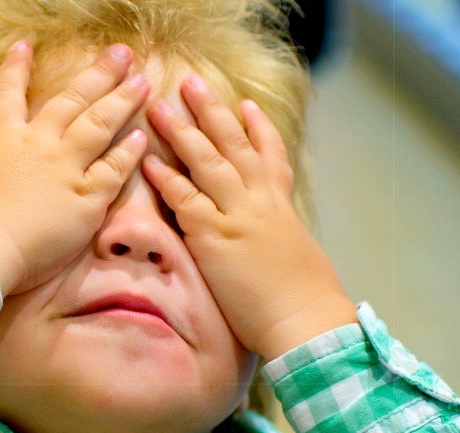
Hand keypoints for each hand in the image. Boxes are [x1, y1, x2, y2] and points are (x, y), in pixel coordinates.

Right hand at [0, 41, 150, 294]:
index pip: (8, 96)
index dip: (15, 69)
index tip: (24, 46)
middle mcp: (37, 146)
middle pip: (72, 100)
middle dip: (98, 74)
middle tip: (121, 53)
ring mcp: (64, 169)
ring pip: (99, 125)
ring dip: (122, 101)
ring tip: (142, 80)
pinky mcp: (85, 200)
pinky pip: (113, 171)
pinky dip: (128, 153)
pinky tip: (142, 137)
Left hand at [142, 76, 355, 360]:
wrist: (308, 321)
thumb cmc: (308, 303)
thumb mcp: (299, 260)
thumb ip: (280, 242)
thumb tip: (274, 248)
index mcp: (282, 208)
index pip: (272, 157)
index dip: (259, 128)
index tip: (246, 105)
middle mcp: (261, 203)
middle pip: (235, 145)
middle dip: (212, 112)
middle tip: (191, 83)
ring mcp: (238, 216)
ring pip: (208, 161)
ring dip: (183, 131)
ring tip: (160, 106)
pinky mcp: (216, 239)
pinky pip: (187, 200)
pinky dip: (168, 178)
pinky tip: (150, 161)